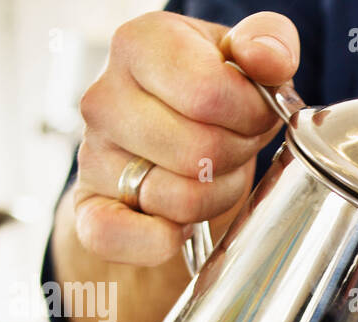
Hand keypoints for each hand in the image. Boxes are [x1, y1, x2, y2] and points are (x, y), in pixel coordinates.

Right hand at [73, 10, 299, 265]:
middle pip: (198, 151)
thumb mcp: (249, 58)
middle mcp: (104, 97)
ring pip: (178, 199)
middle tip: (236, 146)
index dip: (250, 115)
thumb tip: (264, 56)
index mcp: (140, 44)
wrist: (173, 139)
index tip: (254, 113)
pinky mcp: (88, 208)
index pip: (208, 93)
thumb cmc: (215, 95)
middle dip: (236, 157)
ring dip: (214, 197)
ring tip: (212, 175)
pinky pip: (114, 235)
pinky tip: (179, 225)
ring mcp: (91, 155)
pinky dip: (158, 242)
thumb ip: (269, 43)